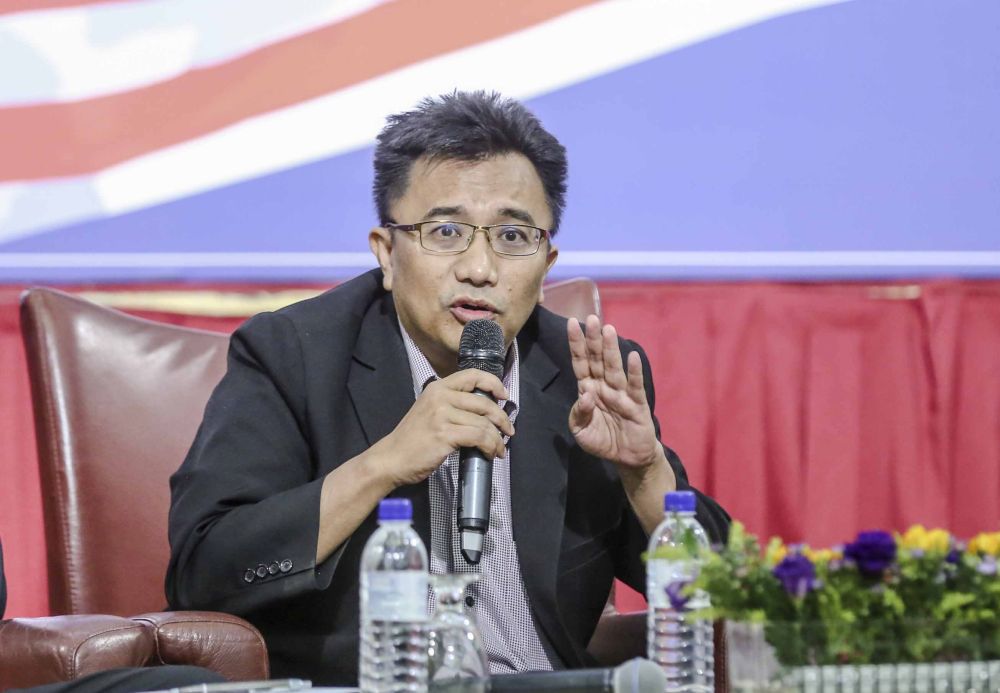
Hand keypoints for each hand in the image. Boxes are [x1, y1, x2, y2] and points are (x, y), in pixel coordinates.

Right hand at [372, 369, 512, 487]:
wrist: (391, 458)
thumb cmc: (412, 439)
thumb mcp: (430, 411)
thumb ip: (452, 405)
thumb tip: (485, 412)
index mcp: (437, 388)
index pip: (472, 375)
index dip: (493, 383)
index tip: (504, 395)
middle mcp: (440, 397)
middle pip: (483, 402)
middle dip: (501, 418)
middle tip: (508, 431)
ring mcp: (442, 415)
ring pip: (484, 423)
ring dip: (496, 439)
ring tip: (498, 449)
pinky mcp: (445, 434)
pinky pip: (479, 437)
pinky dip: (489, 446)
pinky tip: (489, 453)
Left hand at [567, 315, 663, 471]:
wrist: (628, 458)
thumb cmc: (603, 440)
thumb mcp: (582, 432)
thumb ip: (579, 414)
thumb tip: (585, 394)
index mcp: (588, 389)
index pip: (580, 362)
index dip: (576, 344)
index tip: (572, 323)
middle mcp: (604, 386)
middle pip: (597, 359)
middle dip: (594, 339)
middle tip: (592, 318)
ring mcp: (621, 393)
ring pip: (614, 368)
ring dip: (611, 349)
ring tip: (609, 330)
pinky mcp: (637, 404)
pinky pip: (635, 386)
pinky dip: (634, 372)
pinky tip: (633, 357)